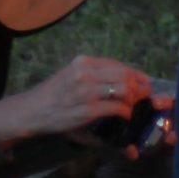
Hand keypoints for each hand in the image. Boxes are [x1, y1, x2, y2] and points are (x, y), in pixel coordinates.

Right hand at [4, 54, 154, 140]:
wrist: (32, 111)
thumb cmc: (53, 95)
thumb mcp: (71, 75)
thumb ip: (92, 75)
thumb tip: (118, 80)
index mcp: (83, 62)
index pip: (117, 64)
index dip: (134, 73)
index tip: (144, 80)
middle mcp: (86, 73)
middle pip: (124, 75)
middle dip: (139, 85)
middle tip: (146, 93)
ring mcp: (87, 91)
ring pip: (124, 89)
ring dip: (134, 98)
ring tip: (135, 105)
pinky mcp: (88, 110)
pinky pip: (117, 107)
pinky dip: (125, 112)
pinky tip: (125, 115)